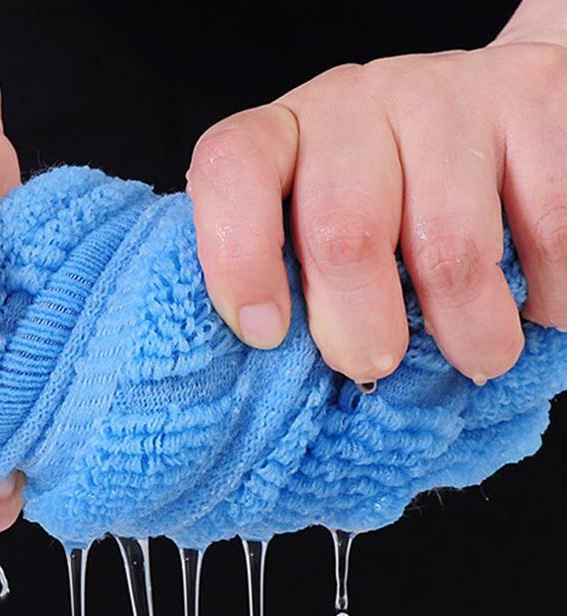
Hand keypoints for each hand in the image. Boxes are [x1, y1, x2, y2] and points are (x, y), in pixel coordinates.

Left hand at [187, 27, 566, 385]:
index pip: (232, 168)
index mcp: (285, 135)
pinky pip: (547, 231)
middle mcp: (356, 102)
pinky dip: (547, 297)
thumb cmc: (387, 191)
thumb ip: (294, 272)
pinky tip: (536, 311)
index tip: (265, 333)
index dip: (239, 257)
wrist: (491, 103)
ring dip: (469, 332)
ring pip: (451, 249)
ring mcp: (445, 95)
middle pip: (344, 233)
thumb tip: (279, 368)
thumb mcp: (317, 219)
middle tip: (374, 365)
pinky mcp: (530, 98)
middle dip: (360, 332)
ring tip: (477, 355)